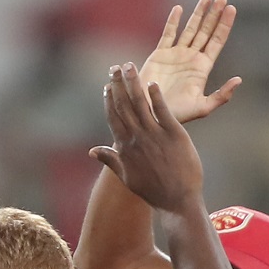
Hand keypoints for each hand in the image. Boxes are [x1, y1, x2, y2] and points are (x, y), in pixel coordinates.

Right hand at [90, 62, 203, 213]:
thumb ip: (110, 160)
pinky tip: (152, 83)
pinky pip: (163, 110)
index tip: (107, 85)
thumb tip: (92, 151)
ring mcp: (155, 135)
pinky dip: (156, 96)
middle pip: (123, 105)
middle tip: (115, 68)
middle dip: (117, 84)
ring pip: (140, 103)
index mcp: (125, 147)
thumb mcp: (127, 178)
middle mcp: (137, 138)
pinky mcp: (174, 134)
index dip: (108, 99)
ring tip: (130, 67)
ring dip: (134, 83)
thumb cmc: (153, 192)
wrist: (177, 201)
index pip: (113, 117)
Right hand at [141, 0, 241, 123]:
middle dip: (214, 14)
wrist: (151, 113)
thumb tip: (238, 80)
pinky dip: (173, 21)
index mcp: (202, 68)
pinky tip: (179, 9)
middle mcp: (191, 59)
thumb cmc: (177, 114)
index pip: (217, 41)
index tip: (232, 8)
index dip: (224, 24)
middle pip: (206, 31)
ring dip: (198, 13)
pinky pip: (168, 34)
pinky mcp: (160, 55)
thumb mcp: (202, 108)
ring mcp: (176, 55)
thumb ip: (221, 96)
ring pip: (190, 29)